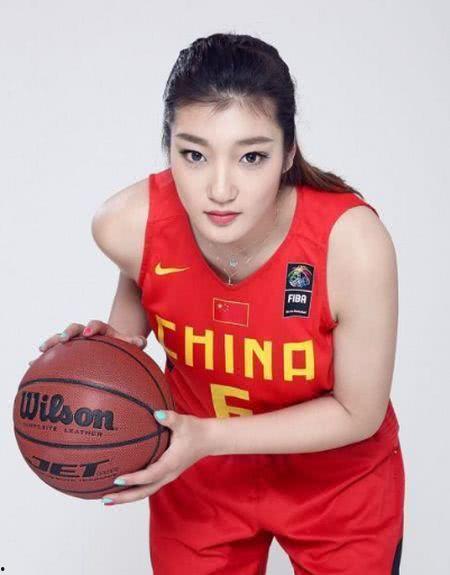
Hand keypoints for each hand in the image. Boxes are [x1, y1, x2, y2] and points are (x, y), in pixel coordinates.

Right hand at [29, 320, 147, 364]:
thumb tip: (139, 342)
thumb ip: (136, 342)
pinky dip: (43, 358)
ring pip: (61, 338)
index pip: (96, 324)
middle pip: (74, 328)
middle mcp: (86, 333)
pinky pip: (54, 353)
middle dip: (67, 332)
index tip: (89, 333)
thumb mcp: (131, 344)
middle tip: (63, 339)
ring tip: (41, 350)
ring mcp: (76, 341)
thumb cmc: (123, 346)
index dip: (92, 327)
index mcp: (102, 330)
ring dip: (51, 342)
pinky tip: (31, 364)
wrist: (115, 347)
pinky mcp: (68, 351)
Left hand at [101, 410, 211, 504]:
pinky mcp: (166, 473)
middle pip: (144, 492)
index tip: (117, 479)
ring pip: (145, 491)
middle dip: (125, 497)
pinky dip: (134, 487)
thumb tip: (156, 412)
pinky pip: (147, 485)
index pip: (149, 476)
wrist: (210, 439)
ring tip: (107, 497)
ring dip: (127, 496)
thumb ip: (170, 418)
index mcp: (171, 464)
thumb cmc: (195, 430)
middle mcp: (168, 474)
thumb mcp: (184, 422)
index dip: (134, 479)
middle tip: (105, 498)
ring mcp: (167, 476)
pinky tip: (122, 483)